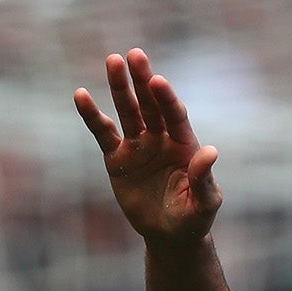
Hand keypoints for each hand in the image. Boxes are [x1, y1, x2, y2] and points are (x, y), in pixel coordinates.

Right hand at [74, 49, 220, 246]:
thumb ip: (204, 178)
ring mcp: (138, 145)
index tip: (157, 81)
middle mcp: (161, 138)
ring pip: (128, 111)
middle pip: (151, 104)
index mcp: (184, 143)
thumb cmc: (193, 218)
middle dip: (142, 80)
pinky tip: (81, 96)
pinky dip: (92, 116)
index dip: (166, 98)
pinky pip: (103, 133)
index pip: (174, 115)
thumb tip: (210, 152)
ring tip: (112, 61)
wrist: (169, 235)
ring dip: (120, 88)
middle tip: (134, 55)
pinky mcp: (117, 158)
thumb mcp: (204, 202)